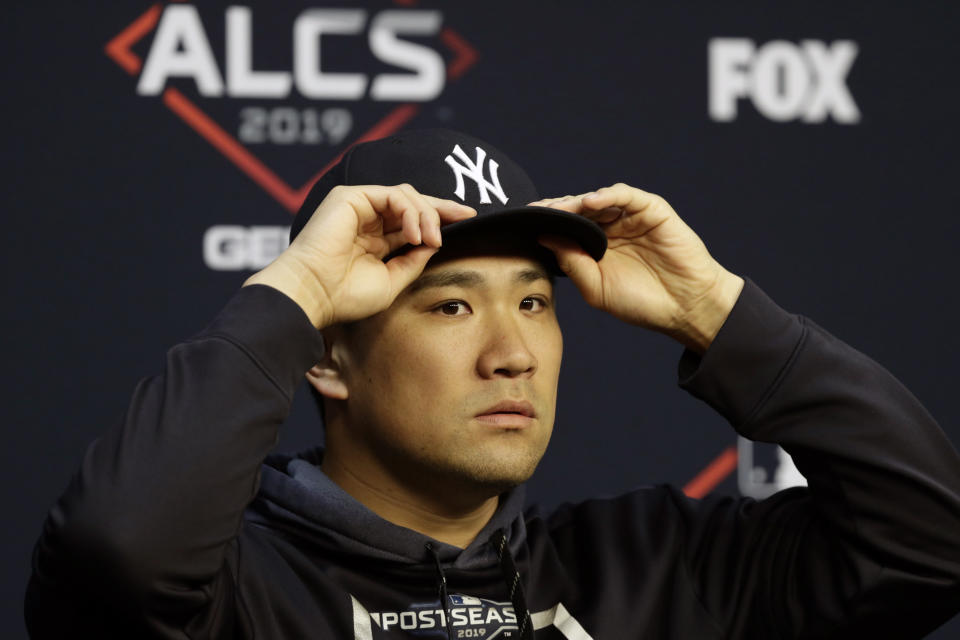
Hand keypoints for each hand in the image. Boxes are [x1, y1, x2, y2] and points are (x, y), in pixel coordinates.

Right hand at [245, 184, 475, 327]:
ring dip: (427, 215)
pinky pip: (393, 195)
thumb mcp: (392, 280)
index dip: (440, 217)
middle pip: (413, 202)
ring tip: (432, 240)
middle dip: (442, 207)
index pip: (412, 220)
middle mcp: (367, 218)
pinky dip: (410, 212)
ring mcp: (358, 205)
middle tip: (466, 215)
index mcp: (374, 238)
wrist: (316, 295)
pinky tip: (414, 234)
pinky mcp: (350, 196)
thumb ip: (413, 260)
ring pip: (407, 195)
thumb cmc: (346, 295)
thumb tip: (434, 243)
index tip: (468, 220)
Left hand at [531, 183, 742, 352]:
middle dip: (555, 209)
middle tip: (534, 211)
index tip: (522, 223)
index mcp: (595, 247)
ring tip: (559, 208)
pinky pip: (627, 195)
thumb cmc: (641, 302)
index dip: (546, 223)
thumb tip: (544, 238)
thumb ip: (571, 263)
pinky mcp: (652, 210)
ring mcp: (631, 217)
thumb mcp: (596, 288)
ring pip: (598, 199)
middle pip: (576, 209)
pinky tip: (591, 202)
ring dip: (576, 202)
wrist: (684, 308)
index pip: (565, 227)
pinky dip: (609, 194)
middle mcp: (611, 228)